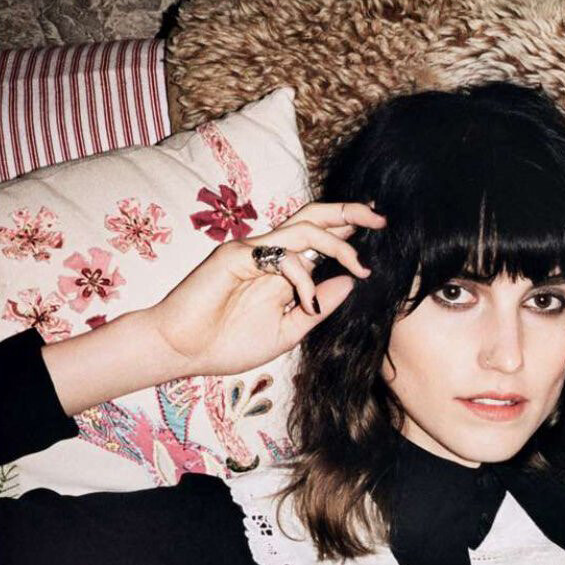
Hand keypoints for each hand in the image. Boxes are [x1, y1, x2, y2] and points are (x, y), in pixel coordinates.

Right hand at [141, 200, 385, 377]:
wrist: (183, 351)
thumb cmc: (228, 343)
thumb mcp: (289, 329)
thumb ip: (319, 307)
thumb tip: (351, 283)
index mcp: (283, 271)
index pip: (321, 240)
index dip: (348, 232)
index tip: (380, 230)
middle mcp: (270, 254)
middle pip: (315, 218)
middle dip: (350, 213)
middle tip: (381, 217)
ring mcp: (252, 250)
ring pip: (305, 229)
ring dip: (339, 244)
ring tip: (360, 266)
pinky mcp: (236, 255)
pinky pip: (282, 255)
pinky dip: (303, 279)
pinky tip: (306, 304)